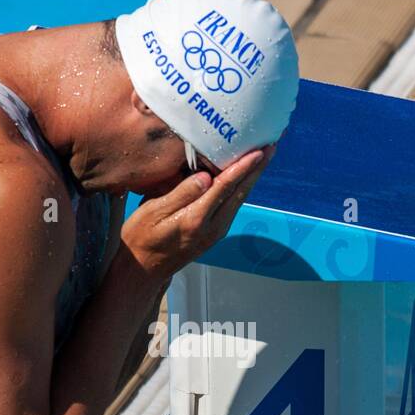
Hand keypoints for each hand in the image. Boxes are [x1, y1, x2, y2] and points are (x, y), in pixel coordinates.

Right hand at [120, 146, 274, 280]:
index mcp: (196, 218)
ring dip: (253, 176)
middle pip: (241, 192)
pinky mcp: (215, 232)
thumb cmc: (141, 237)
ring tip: (264, 154)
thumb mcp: (153, 212)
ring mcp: (216, 231)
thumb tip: (207, 176)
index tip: (260, 149)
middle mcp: (213, 227)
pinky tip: (244, 174)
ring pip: (240, 198)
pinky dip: (241, 186)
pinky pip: (232, 204)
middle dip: (258, 167)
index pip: (226, 186)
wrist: (144, 270)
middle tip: (273, 144)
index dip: (244, 166)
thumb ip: (181, 193)